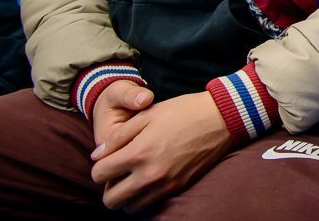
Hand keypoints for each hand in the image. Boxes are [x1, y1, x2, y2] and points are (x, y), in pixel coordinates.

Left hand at [90, 91, 232, 211]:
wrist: (222, 118)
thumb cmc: (184, 111)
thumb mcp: (147, 115)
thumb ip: (118, 137)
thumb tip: (97, 156)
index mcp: (138, 153)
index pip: (99, 174)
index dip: (99, 166)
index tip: (108, 159)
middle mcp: (150, 175)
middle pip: (111, 200)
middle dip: (108, 187)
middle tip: (118, 172)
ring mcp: (165, 185)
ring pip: (129, 207)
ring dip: (126, 195)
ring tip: (133, 177)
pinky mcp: (178, 188)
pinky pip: (150, 204)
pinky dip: (143, 197)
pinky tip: (149, 179)